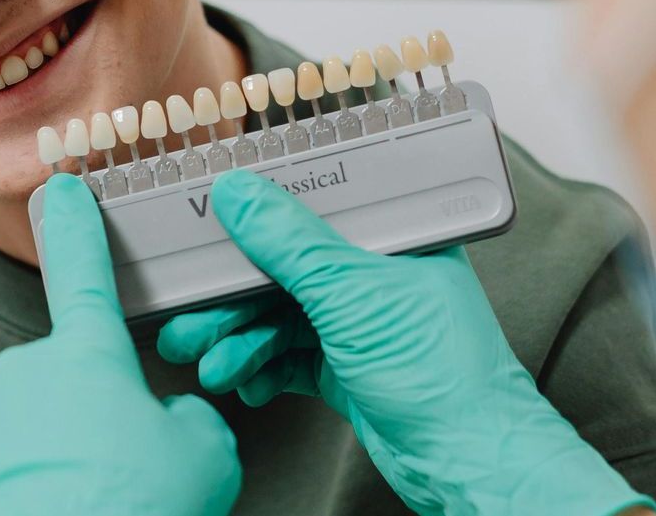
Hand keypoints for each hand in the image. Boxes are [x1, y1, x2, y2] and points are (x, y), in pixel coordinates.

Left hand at [0, 174, 240, 515]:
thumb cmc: (130, 513)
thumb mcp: (204, 459)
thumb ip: (189, 418)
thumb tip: (167, 417)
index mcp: (90, 357)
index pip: (85, 272)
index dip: (77, 227)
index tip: (62, 190)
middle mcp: (21, 369)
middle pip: (53, 384)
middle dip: (74, 421)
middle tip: (103, 474)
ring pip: (4, 427)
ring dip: (30, 458)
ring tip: (61, 505)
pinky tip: (11, 514)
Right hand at [158, 170, 655, 515]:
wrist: (467, 460)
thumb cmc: (442, 371)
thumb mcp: (354, 294)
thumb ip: (292, 244)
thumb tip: (240, 194)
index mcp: (394, 234)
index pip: (315, 203)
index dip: (257, 212)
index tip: (207, 222)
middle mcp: (376, 272)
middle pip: (285, 265)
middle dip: (232, 294)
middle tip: (189, 314)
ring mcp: (360, 321)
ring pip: (279, 314)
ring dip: (239, 338)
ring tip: (211, 362)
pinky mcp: (347, 366)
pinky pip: (287, 356)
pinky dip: (260, 367)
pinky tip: (245, 382)